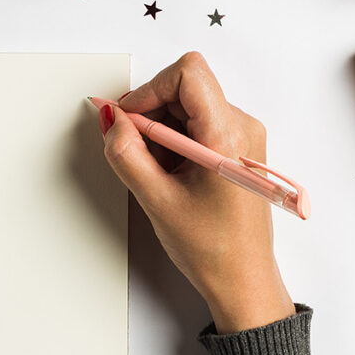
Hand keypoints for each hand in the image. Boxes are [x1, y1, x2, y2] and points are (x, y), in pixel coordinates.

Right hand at [97, 52, 294, 333]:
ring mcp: (241, 136)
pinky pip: (196, 125)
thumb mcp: (157, 200)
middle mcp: (242, 126)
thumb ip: (127, 153)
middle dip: (151, 115)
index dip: (150, 90)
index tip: (129, 119)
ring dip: (160, 132)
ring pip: (187, 106)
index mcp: (228, 135)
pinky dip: (173, 143)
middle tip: (135, 153)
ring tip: (157, 174)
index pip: (188, 73)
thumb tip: (111, 118)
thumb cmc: (213, 249)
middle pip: (185, 88)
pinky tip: (169, 176)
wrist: (243, 280)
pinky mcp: (235, 147)